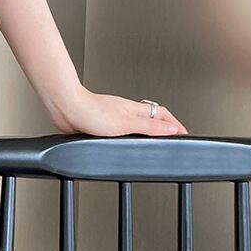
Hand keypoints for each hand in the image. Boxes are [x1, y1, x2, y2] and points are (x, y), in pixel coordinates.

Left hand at [50, 85, 188, 136]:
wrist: (66, 108)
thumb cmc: (90, 111)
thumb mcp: (126, 124)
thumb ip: (149, 127)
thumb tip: (171, 129)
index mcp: (135, 110)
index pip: (163, 114)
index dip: (175, 124)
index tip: (184, 133)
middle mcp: (125, 112)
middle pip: (152, 117)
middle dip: (164, 126)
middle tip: (173, 136)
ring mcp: (113, 117)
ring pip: (136, 123)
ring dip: (147, 130)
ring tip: (155, 139)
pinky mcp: (101, 125)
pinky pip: (121, 131)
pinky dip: (128, 136)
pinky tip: (125, 142)